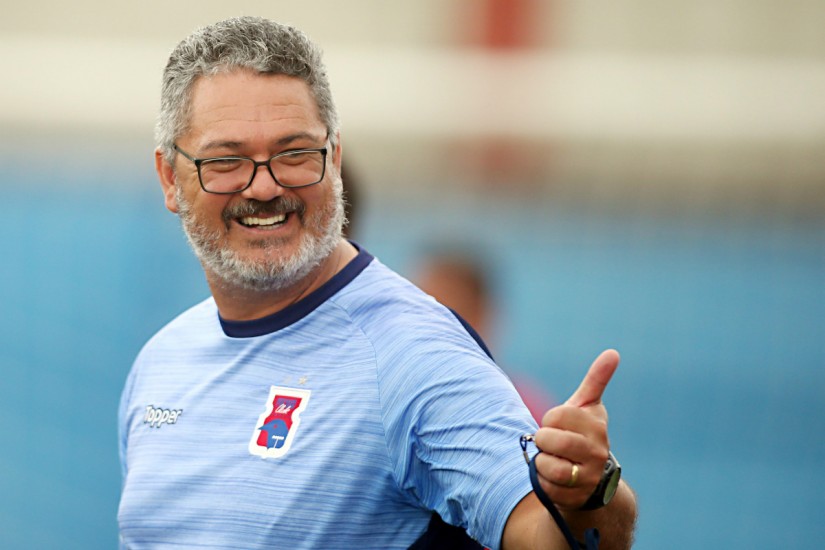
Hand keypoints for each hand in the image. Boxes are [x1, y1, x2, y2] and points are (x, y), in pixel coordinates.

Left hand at [532, 349, 619, 509]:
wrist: (591, 481)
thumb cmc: (583, 436)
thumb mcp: (587, 408)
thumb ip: (596, 381)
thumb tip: (613, 352)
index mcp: (596, 426)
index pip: (555, 415)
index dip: (550, 420)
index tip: (558, 425)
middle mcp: (597, 451)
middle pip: (549, 440)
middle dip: (543, 441)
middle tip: (552, 444)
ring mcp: (588, 476)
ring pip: (547, 465)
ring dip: (542, 462)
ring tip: (554, 460)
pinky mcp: (577, 497)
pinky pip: (547, 487)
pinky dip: (544, 482)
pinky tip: (555, 479)